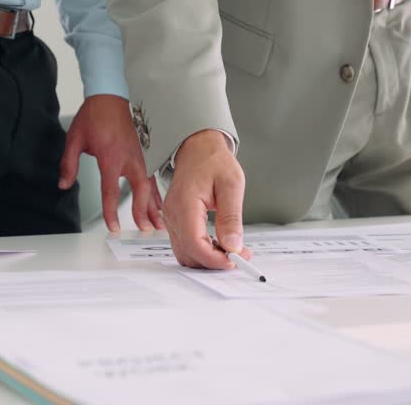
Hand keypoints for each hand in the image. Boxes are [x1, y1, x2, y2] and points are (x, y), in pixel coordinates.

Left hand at [58, 95, 163, 231]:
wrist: (110, 95)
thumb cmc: (96, 114)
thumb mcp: (75, 138)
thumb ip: (68, 164)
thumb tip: (64, 184)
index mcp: (111, 157)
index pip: (111, 191)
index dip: (111, 212)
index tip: (113, 226)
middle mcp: (130, 158)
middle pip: (140, 191)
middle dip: (143, 212)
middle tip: (146, 229)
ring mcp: (141, 154)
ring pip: (151, 185)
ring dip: (155, 204)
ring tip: (160, 221)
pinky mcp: (146, 151)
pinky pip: (154, 175)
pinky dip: (157, 191)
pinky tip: (159, 201)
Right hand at [163, 129, 251, 268]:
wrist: (198, 148)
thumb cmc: (213, 160)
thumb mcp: (231, 185)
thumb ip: (231, 217)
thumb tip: (233, 245)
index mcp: (184, 204)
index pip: (195, 244)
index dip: (215, 259)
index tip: (236, 259)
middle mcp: (172, 214)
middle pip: (188, 254)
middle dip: (214, 262)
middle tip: (240, 255)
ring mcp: (170, 219)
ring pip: (185, 253)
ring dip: (208, 258)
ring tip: (231, 249)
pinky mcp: (174, 221)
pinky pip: (184, 245)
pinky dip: (202, 251)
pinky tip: (219, 243)